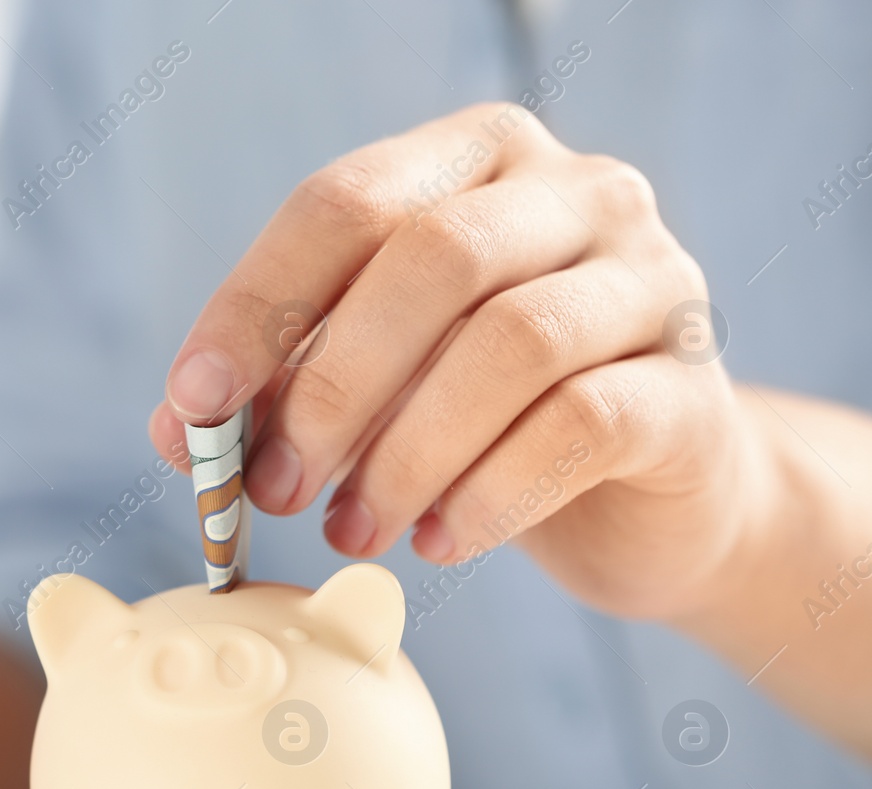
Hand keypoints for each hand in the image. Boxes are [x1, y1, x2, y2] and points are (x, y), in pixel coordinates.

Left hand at [151, 102, 760, 619]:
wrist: (656, 492)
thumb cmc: (493, 419)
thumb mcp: (377, 385)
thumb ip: (284, 386)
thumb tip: (180, 431)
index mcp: (475, 162)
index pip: (344, 204)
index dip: (257, 305)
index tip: (194, 405)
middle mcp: (576, 193)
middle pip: (431, 260)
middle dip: (332, 386)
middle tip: (276, 490)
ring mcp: (652, 279)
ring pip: (510, 344)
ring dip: (405, 453)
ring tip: (351, 532)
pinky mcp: (692, 386)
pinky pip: (581, 424)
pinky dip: (489, 494)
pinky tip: (438, 543)